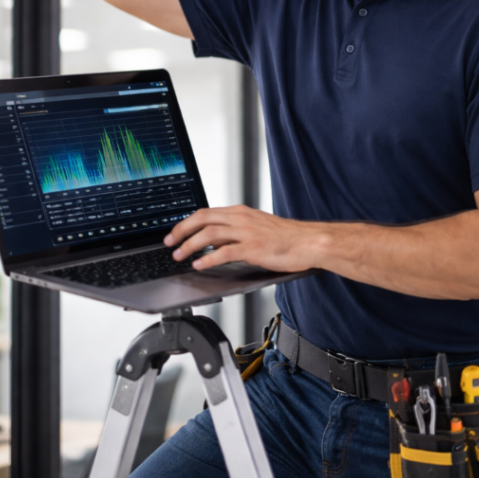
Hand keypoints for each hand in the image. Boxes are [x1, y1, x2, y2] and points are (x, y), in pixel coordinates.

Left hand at [163, 205, 320, 272]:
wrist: (308, 242)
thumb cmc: (286, 238)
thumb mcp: (256, 228)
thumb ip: (235, 232)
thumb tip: (214, 241)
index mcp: (240, 212)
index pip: (205, 212)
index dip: (186, 222)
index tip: (174, 233)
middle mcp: (241, 218)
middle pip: (202, 219)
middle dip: (181, 231)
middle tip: (169, 243)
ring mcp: (247, 232)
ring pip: (209, 234)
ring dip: (190, 245)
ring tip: (180, 256)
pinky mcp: (253, 248)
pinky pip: (224, 252)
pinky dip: (208, 258)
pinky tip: (199, 265)